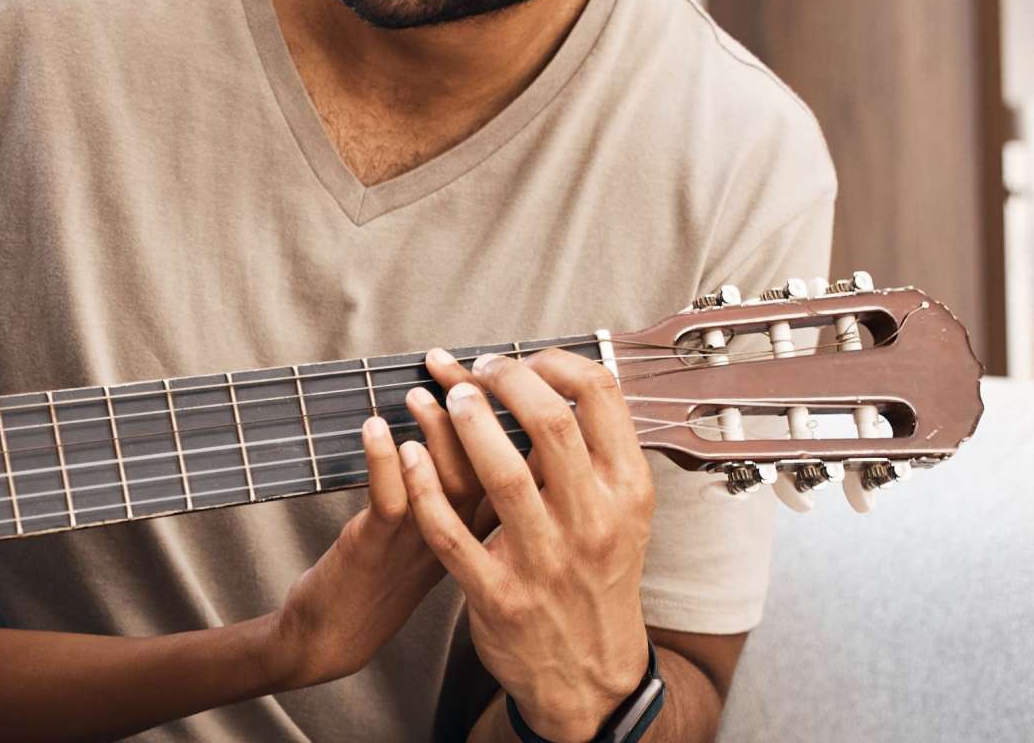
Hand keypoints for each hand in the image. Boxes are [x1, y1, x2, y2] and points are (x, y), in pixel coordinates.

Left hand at [265, 356, 491, 686]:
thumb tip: (465, 420)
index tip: (508, 374)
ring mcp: (423, 546)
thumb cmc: (385, 577)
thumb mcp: (441, 536)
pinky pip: (393, 502)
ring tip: (419, 391)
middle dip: (479, 409)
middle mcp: (466, 541)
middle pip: (493, 466)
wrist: (335, 639)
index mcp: (486, 534)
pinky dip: (384, 461)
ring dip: (434, 429)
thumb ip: (462, 490)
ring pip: (450, 483)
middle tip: (461, 365)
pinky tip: (376, 428)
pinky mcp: (379, 551)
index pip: (522, 469)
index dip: (519, 418)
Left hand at [400, 350, 654, 741]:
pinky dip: (423, 488)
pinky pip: (452, 533)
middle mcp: (592, 522)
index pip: (602, 398)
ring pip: (502, 474)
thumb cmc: (598, 580)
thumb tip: (559, 381)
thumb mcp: (623, 517)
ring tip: (440, 395)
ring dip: (464, 424)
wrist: (590, 674)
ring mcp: (545, 560)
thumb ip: (597, 456)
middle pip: (551, 424)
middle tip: (474, 371)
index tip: (522, 359)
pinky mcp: (498, 594)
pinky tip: (405, 453)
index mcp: (627, 492)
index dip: (555, 362)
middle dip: (504, 381)